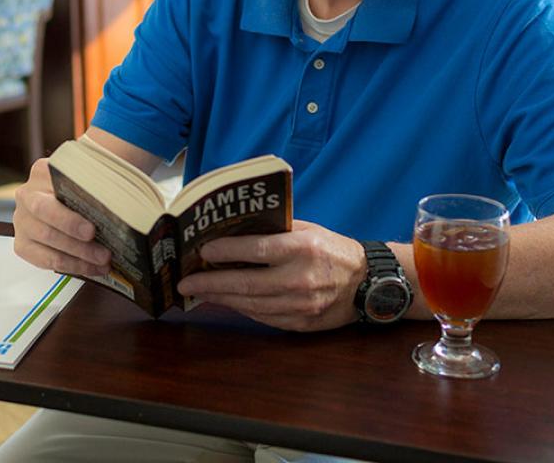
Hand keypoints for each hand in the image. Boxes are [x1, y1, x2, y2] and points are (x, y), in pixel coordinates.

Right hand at [12, 157, 111, 277]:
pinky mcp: (23, 244)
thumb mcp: (92, 178)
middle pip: (46, 215)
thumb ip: (100, 186)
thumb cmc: (86, 187)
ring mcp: (23, 220)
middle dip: (75, 237)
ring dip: (78, 256)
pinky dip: (72, 266)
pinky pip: (45, 260)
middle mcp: (27, 195)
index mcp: (42, 172)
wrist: (72, 194)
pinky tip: (92, 268)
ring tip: (103, 261)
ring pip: (47, 240)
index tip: (92, 229)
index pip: (54, 190)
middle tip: (102, 251)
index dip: (71, 214)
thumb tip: (124, 208)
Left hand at [174, 221, 366, 331]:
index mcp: (303, 248)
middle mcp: (300, 279)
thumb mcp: (306, 229)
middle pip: (246, 284)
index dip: (225, 251)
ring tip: (199, 291)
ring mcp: (301, 305)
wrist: (367, 283)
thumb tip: (232, 232)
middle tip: (186, 281)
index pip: (255, 250)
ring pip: (250, 304)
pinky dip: (241, 308)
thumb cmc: (332, 249)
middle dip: (210, 283)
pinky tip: (226, 301)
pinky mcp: (301, 324)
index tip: (202, 249)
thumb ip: (273, 231)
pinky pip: (263, 317)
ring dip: (221, 298)